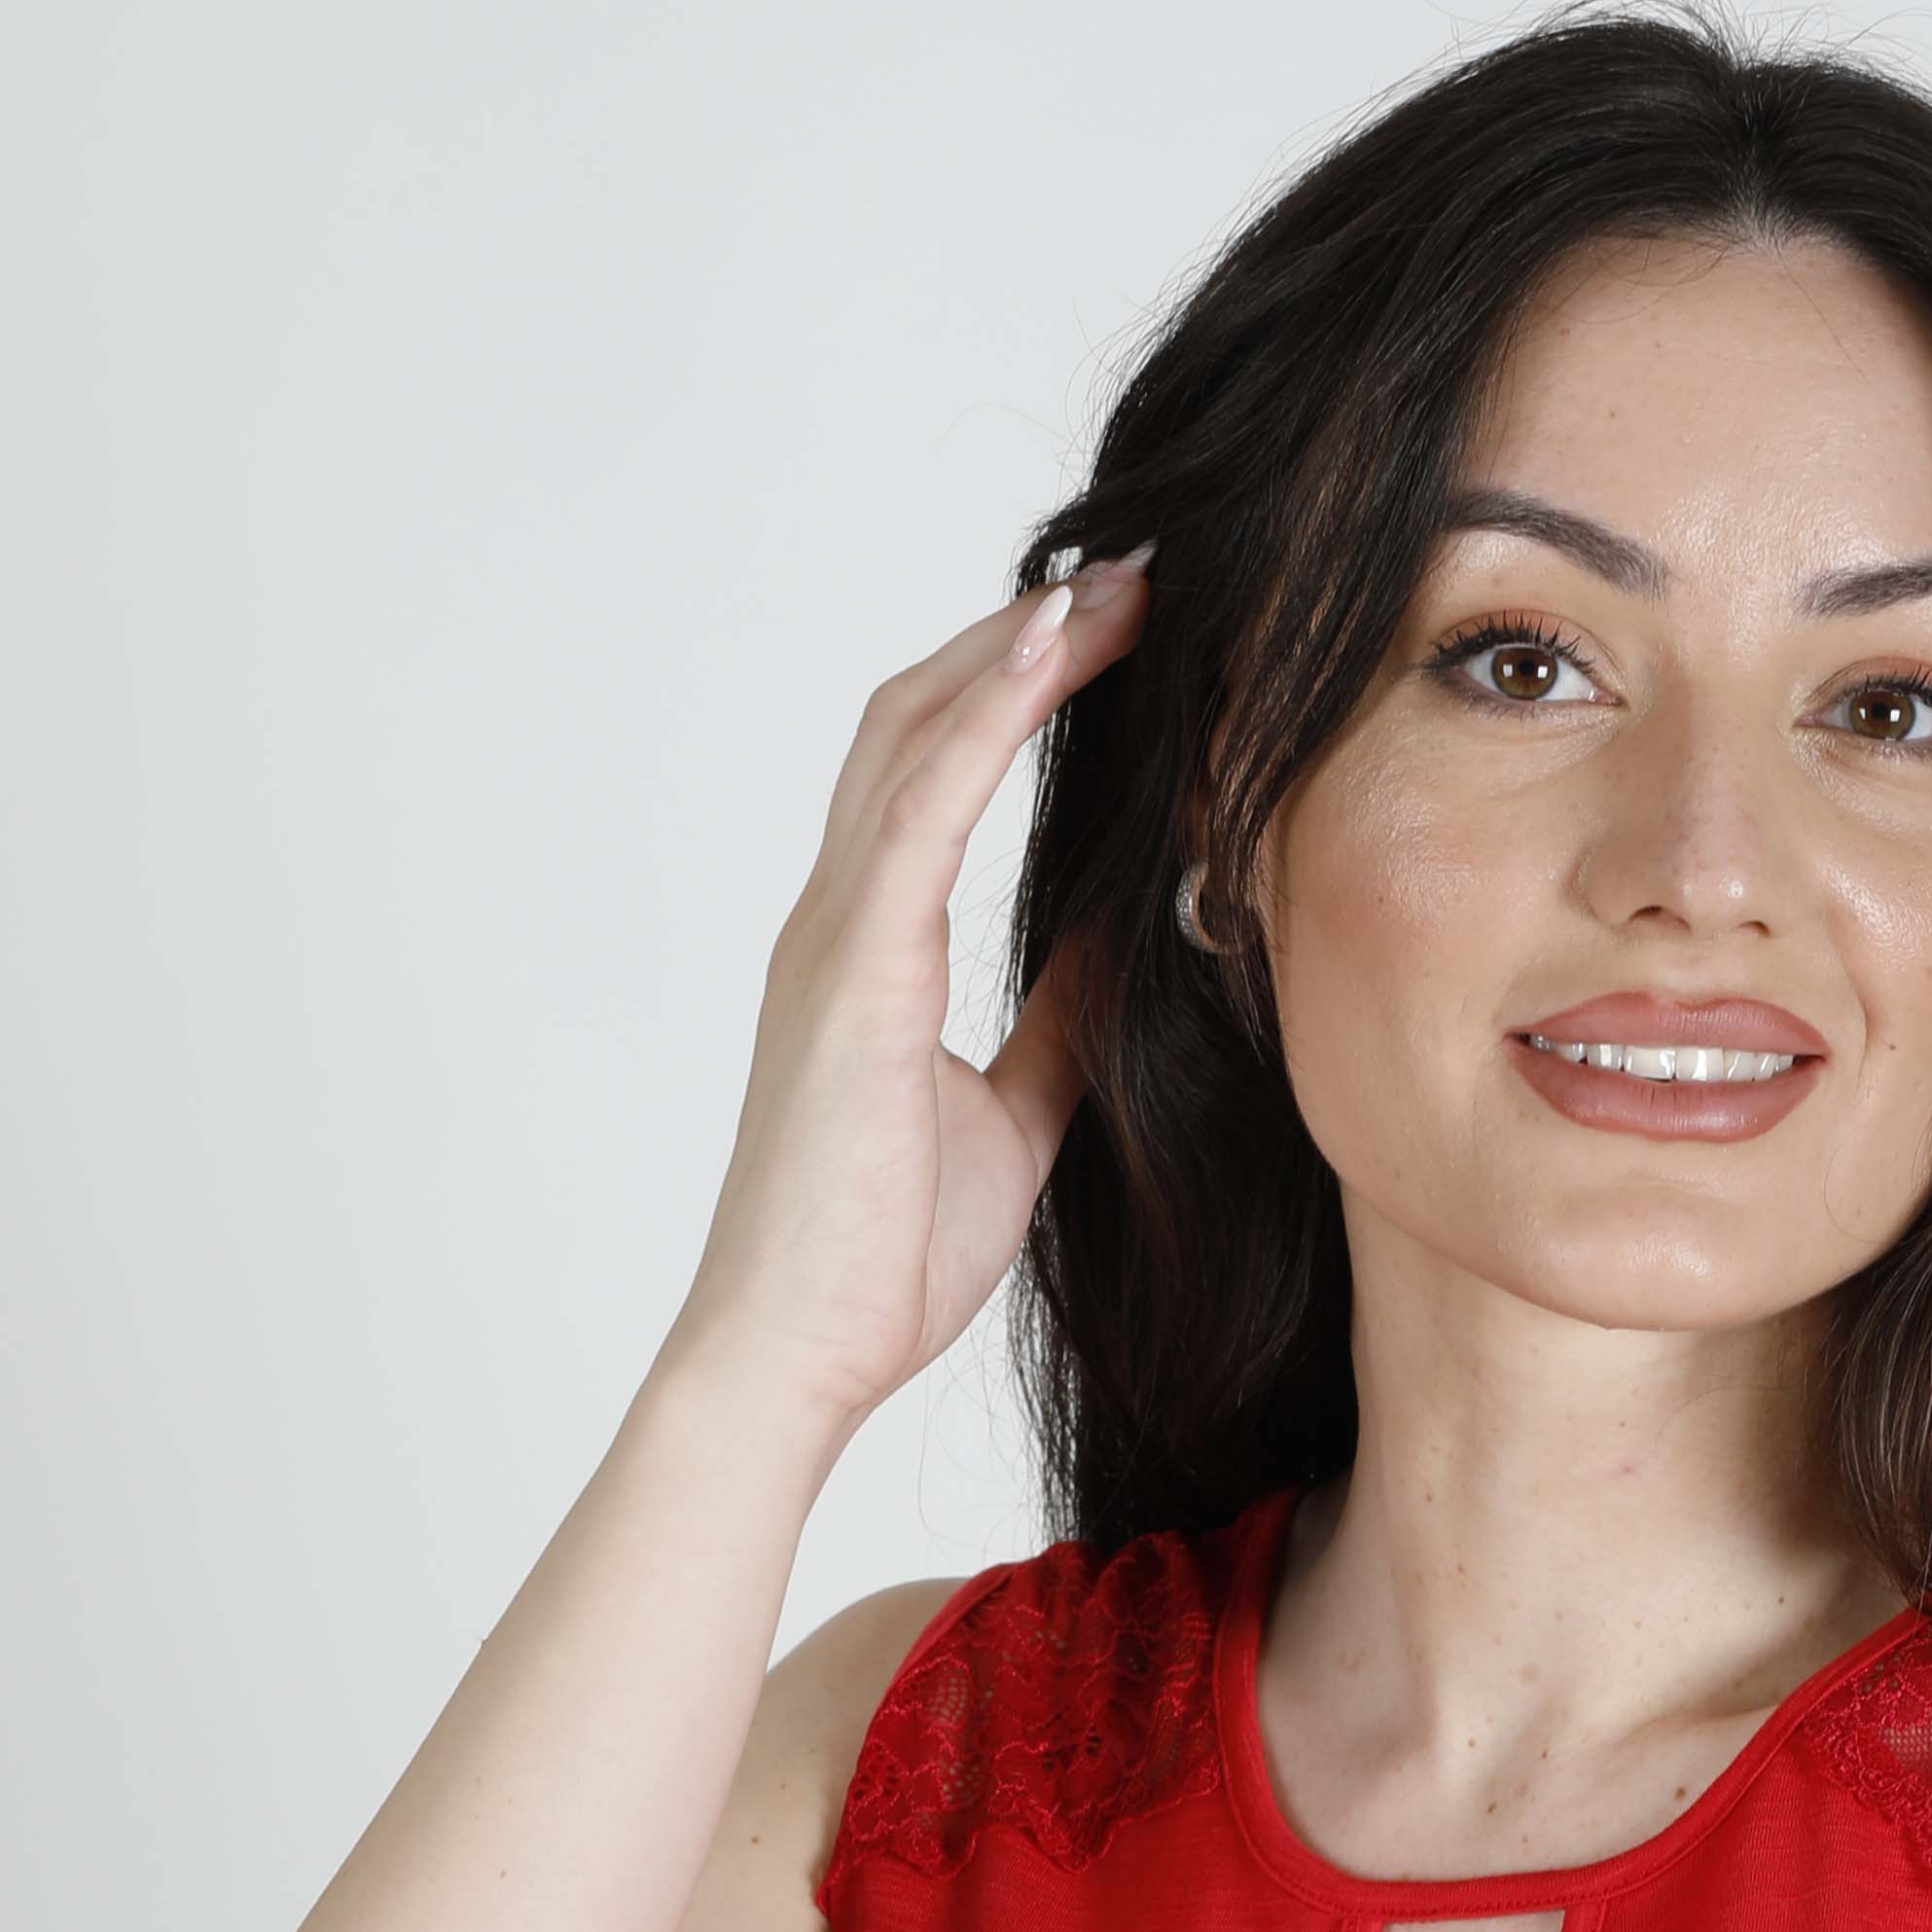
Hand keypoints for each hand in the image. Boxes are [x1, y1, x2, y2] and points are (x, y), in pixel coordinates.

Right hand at [663, 553, 1151, 1451]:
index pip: (940, 771)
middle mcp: (838, 918)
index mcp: (870, 948)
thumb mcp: (1016, 1115)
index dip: (1018, 689)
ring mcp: (833, 937)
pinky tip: (1054, 651)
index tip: (1119, 633)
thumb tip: (1132, 945)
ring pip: (918, 735)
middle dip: (1023, 638)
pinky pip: (922, 811)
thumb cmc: (880, 1259)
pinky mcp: (853, 974)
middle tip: (1136, 573)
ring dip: (1017, 648)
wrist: (795, 1358)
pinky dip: (988, 719)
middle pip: (920, 719)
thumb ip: (1060, 1021)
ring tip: (1117, 582)